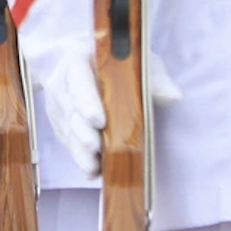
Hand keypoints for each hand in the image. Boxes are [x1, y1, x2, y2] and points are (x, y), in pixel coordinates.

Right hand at [17, 0, 180, 179]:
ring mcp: (57, 105)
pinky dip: (79, 157)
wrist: (74, 59)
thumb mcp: (135, 59)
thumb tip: (173, 96)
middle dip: (83, 132)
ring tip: (94, 166)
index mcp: (76, 61)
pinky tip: (93, 171)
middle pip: (70, 111)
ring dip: (79, 151)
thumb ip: (153, 77)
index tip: (99, 120)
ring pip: (67, 130)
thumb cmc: (111, 60)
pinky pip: (67, 142)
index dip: (87, 101)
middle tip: (97, 148)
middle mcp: (61, 84)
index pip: (78, 81)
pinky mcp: (59, 123)